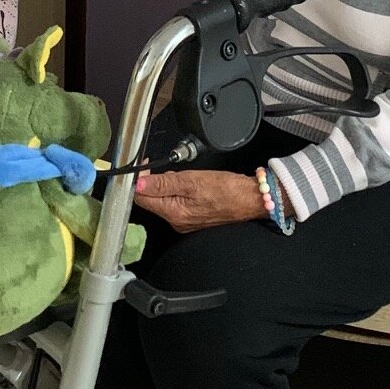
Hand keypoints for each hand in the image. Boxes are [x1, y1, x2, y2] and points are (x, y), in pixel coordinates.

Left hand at [133, 168, 265, 232]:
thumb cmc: (227, 190)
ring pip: (164, 200)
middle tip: (170, 170)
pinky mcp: (193, 219)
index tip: (145, 167)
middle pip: (151, 200)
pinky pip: (176, 203)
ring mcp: (184, 222)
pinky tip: (191, 186)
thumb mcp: (192, 180)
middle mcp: (176, 221)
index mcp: (173, 212)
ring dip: (168, 186)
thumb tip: (139, 184)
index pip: (141, 198)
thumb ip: (163, 183)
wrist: (250, 199)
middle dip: (155, 182)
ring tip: (185, 178)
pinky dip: (179, 192)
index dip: (139, 180)